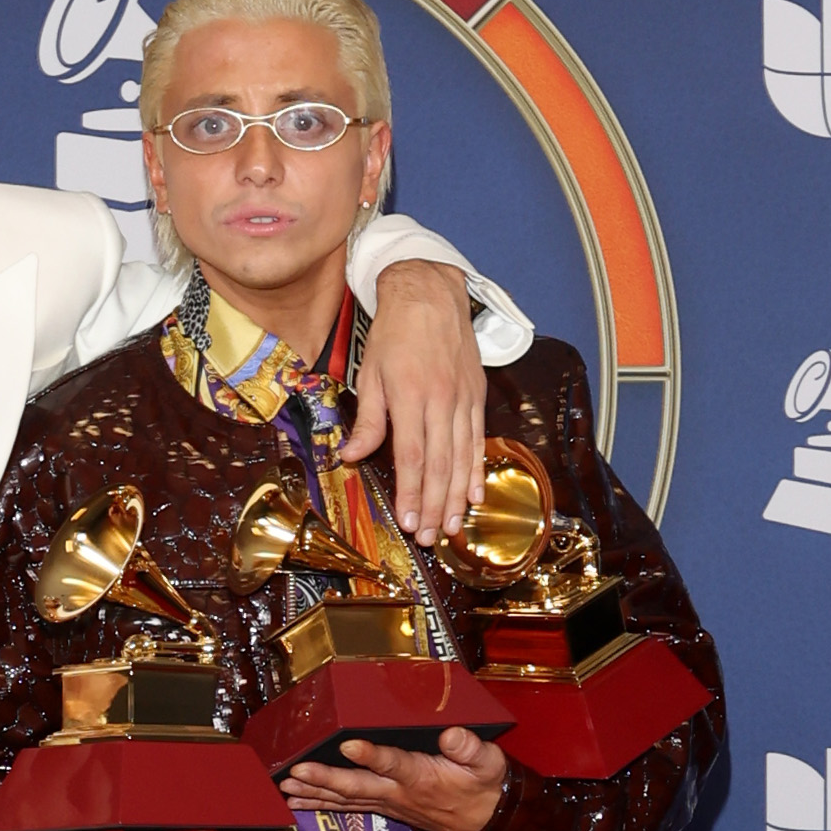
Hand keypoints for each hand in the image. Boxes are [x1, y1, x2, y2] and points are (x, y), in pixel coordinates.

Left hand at [283, 726, 507, 830]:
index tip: (348, 744)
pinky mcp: (382, 805)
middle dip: (323, 778)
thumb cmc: (483, 786)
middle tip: (295, 771)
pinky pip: (345, 806)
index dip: (371, 755)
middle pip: (355, 786)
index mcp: (422, 777)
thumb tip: (451, 734)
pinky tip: (296, 800)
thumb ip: (469, 748)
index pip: (393, 764)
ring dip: (313, 792)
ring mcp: (387, 802)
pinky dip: (319, 803)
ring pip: (344, 798)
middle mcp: (398, 793)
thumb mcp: (488, 763)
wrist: (484, 820)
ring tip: (284, 786)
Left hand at [350, 259, 484, 539]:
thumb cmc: (395, 333)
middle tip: (429, 537)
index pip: (411, 456)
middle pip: (439, 464)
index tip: (408, 521)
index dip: (410, 492)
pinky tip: (475, 494)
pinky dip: (477, 469)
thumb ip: (368, 419)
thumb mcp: (370, 373)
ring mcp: (463, 399)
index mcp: (410, 396)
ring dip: (456, 496)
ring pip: (461, 457)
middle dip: (434, 505)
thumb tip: (353, 456)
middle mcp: (441, 401)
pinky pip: (478, 440)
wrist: (431, 292)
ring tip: (451, 527)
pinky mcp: (476, 396)